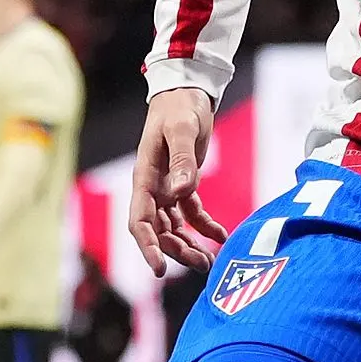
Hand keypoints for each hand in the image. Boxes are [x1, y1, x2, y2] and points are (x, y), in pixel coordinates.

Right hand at [129, 87, 227, 273]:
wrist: (186, 92)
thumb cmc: (180, 108)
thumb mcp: (182, 130)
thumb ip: (183, 160)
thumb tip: (181, 192)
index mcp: (145, 178)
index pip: (140, 221)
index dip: (147, 247)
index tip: (159, 270)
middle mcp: (152, 188)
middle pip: (159, 230)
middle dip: (176, 251)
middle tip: (202, 264)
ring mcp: (167, 188)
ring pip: (173, 227)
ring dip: (188, 244)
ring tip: (209, 261)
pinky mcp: (183, 183)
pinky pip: (191, 213)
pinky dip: (203, 226)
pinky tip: (220, 236)